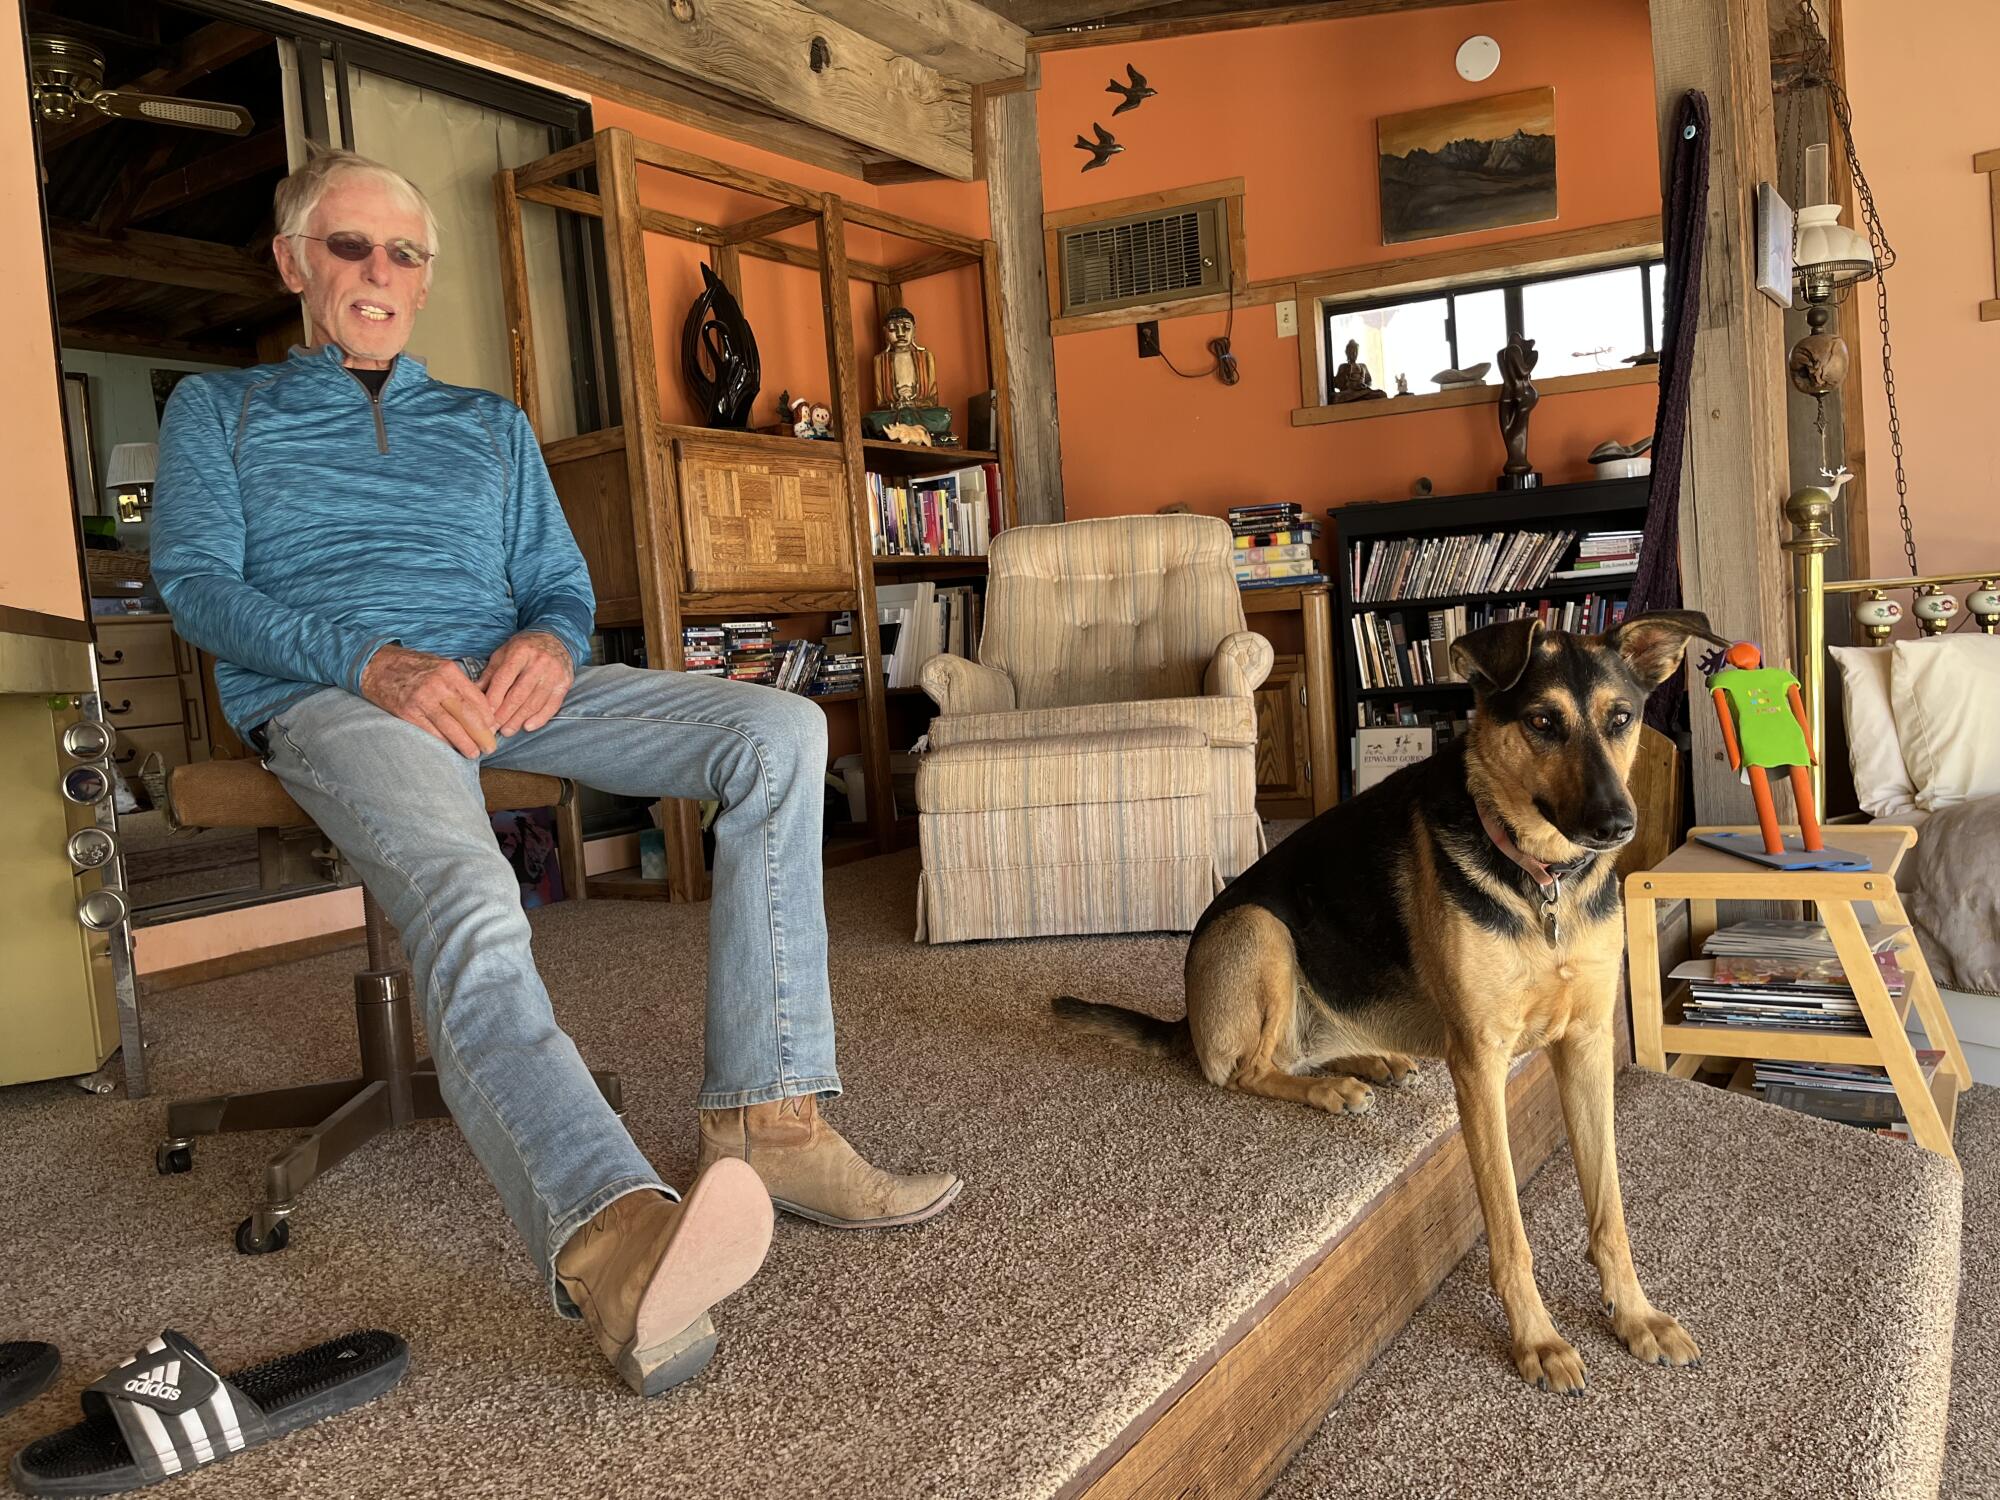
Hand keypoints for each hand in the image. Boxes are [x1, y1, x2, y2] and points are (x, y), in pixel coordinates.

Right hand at [361, 645, 498, 757]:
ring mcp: (420, 699)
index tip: (493, 729)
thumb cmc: (411, 666)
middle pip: (466, 715)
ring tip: (473, 753)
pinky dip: (443, 742)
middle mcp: (436, 685)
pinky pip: (430, 732)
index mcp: (448, 671)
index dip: (487, 717)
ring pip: (450, 727)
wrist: (375, 665)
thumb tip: (480, 708)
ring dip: (464, 743)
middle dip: (481, 734)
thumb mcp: (438, 666)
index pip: (475, 698)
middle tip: (490, 748)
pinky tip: (451, 749)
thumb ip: (458, 684)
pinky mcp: (406, 712)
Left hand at [478, 631, 574, 735]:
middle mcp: (539, 662)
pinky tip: (527, 726)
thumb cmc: (525, 648)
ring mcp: (554, 674)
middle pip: (519, 694)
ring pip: (534, 702)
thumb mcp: (504, 653)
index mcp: (520, 652)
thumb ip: (490, 673)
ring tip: (507, 731)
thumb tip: (474, 693)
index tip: (484, 715)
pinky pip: (552, 705)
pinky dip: (540, 718)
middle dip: (504, 714)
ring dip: (519, 720)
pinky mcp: (564, 683)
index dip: (493, 699)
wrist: (556, 639)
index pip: (504, 679)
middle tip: (493, 729)